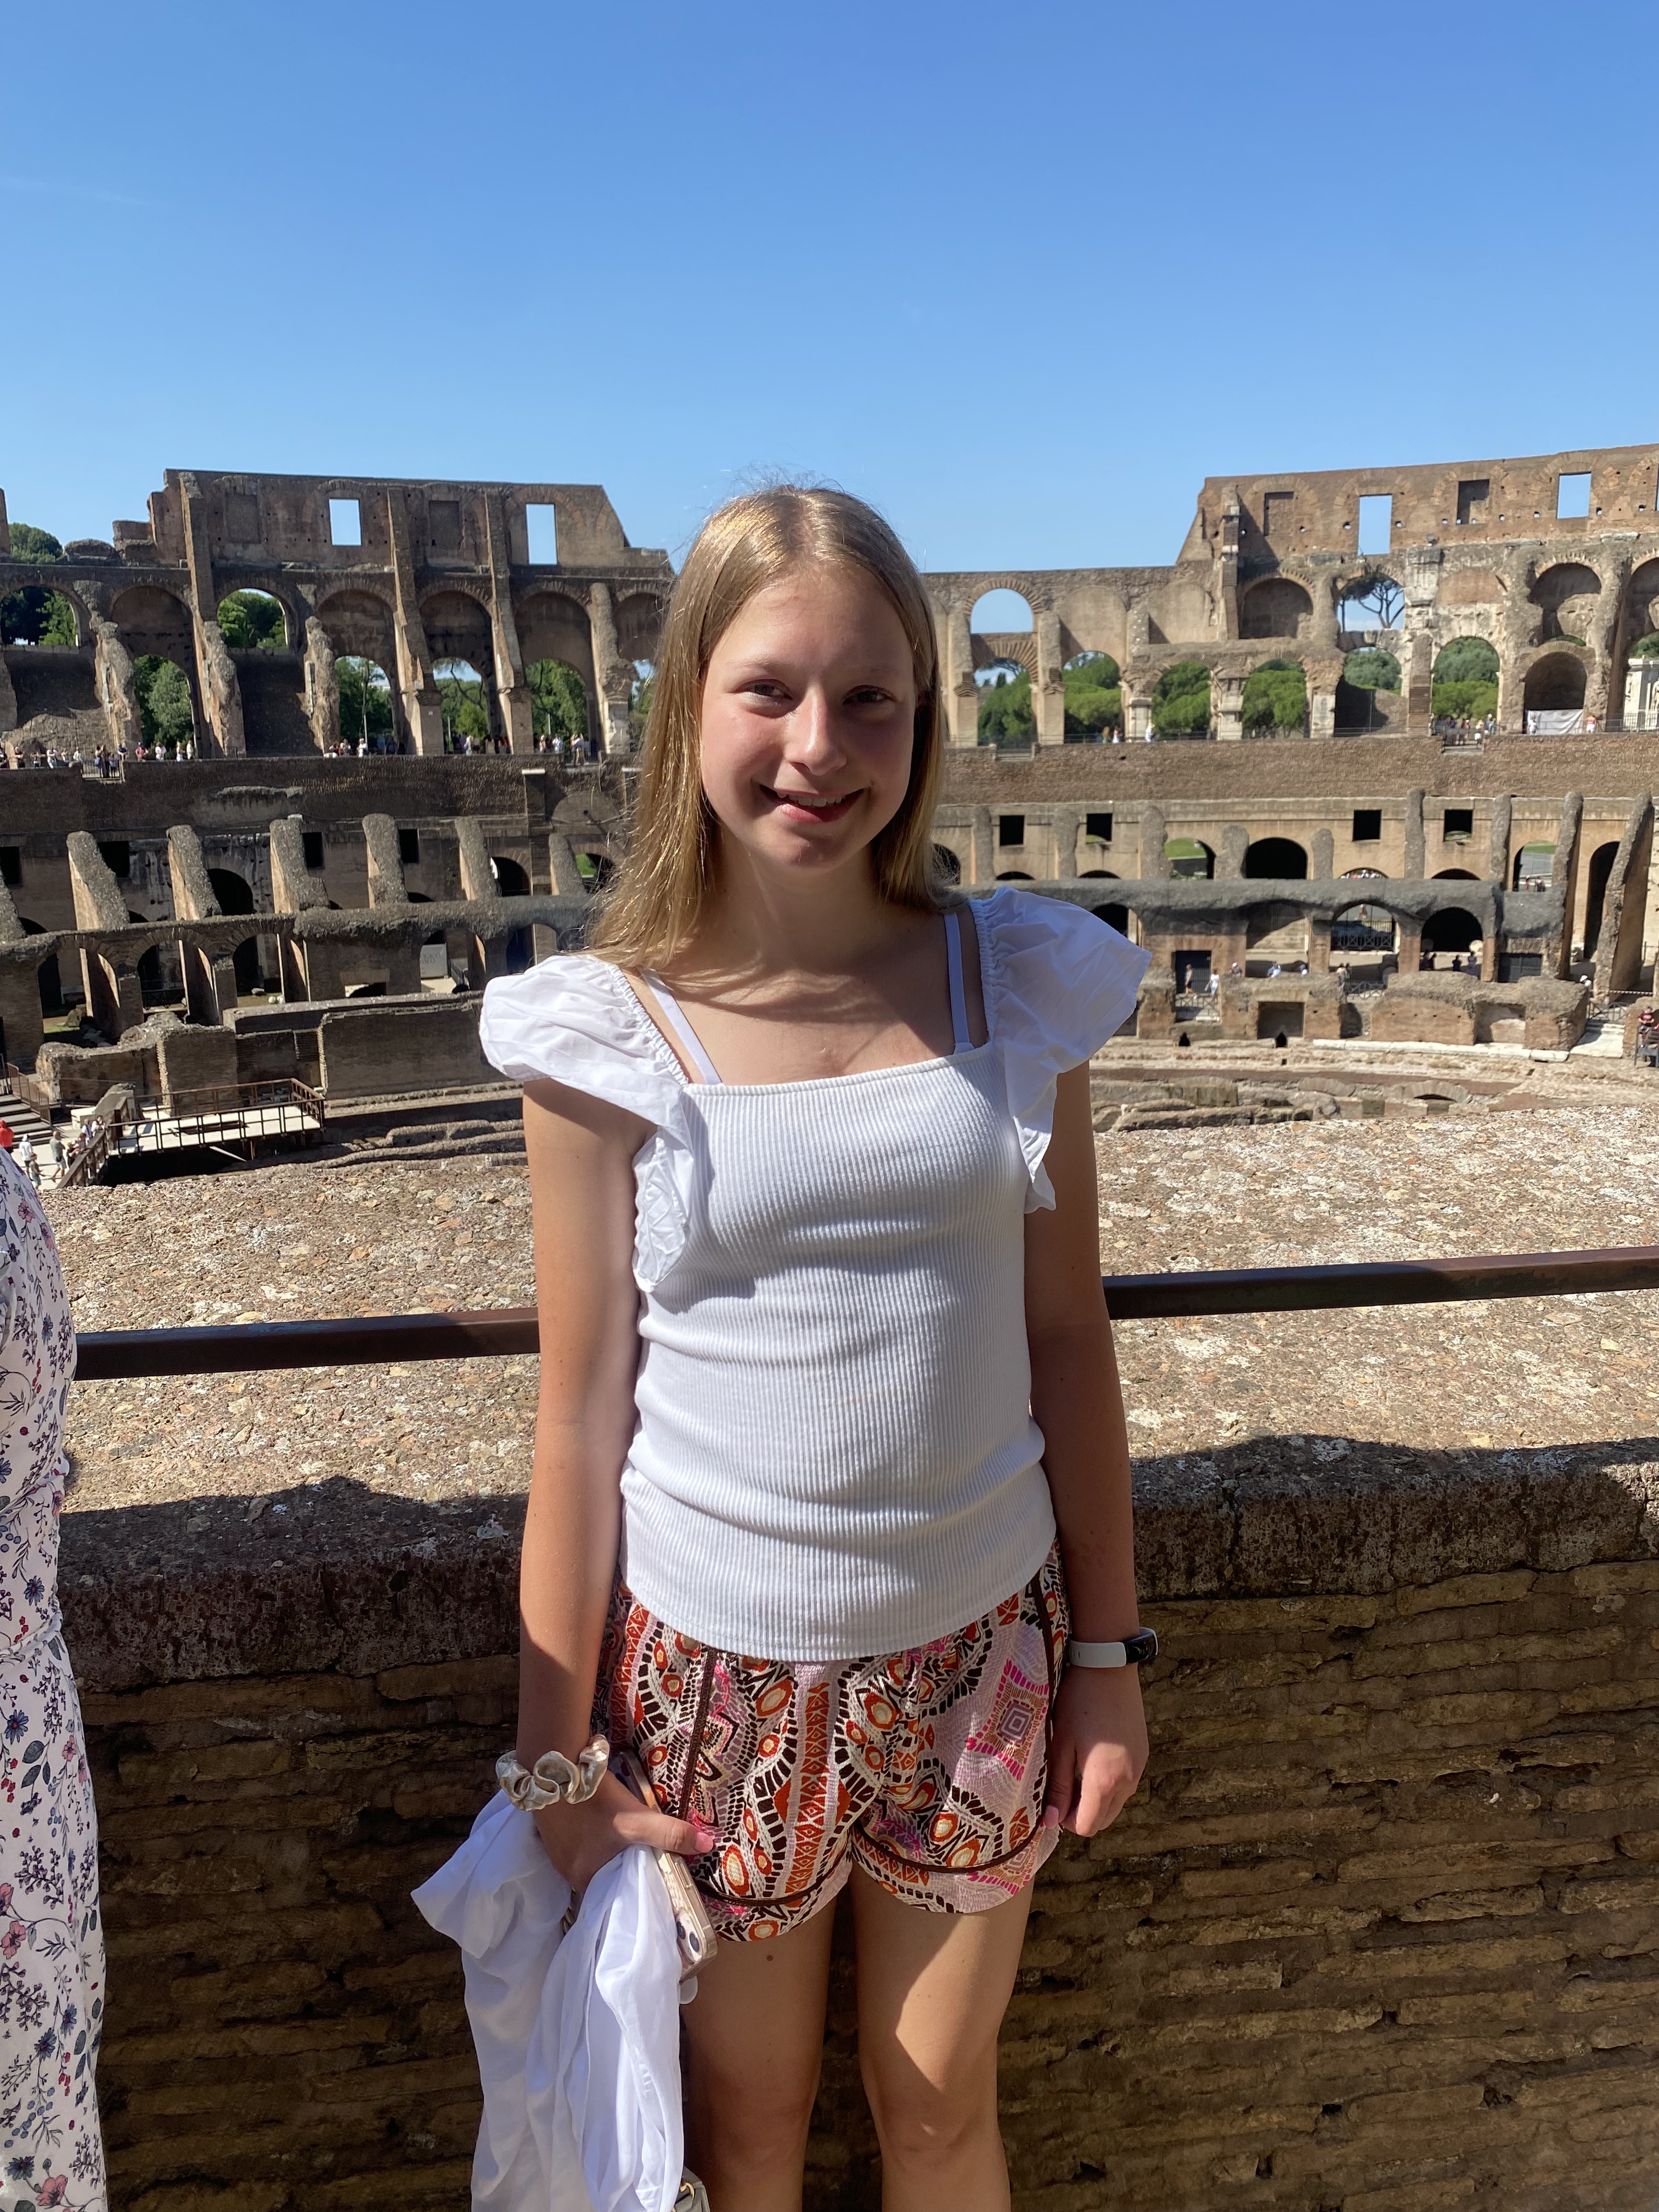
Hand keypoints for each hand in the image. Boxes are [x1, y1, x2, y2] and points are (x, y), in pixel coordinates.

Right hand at [533, 1772, 716, 1894]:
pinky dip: (594, 1838)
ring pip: (592, 1859)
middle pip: (604, 1877)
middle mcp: (569, 1874)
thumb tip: (709, 1845)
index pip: (615, 1896)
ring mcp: (558, 1853)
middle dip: (624, 1868)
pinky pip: (580, 1843)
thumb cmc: (595, 1801)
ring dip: (609, 1852)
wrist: (554, 1766)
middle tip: (649, 1857)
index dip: (635, 1888)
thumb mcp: (637, 1820)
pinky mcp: (554, 1833)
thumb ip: (671, 1834)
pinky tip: (606, 1825)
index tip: (655, 1879)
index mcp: (585, 1880)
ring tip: (631, 1842)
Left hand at [1042, 1665, 1147, 1837]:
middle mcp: (1127, 1782)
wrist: (1110, 1668)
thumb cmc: (1078, 1704)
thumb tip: (1048, 1822)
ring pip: (1115, 1804)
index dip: (1065, 1820)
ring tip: (1077, 1770)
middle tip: (1062, 1785)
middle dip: (1080, 1813)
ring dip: (1095, 1800)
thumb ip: (1057, 1787)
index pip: (1086, 1826)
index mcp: (1104, 1782)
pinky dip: (1110, 1785)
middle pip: (1103, 1821)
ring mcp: (1138, 1769)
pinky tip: (1094, 1758)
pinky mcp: (1143, 1756)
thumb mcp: (1060, 1745)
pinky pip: (1126, 1785)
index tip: (1053, 1799)